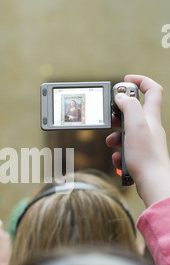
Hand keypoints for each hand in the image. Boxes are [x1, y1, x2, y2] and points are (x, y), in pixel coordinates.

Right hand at [106, 74, 169, 206]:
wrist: (153, 183)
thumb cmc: (146, 156)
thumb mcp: (135, 125)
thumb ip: (128, 106)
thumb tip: (121, 96)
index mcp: (151, 117)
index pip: (152, 90)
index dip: (139, 81)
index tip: (124, 81)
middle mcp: (150, 128)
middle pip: (134, 112)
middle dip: (118, 114)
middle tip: (110, 118)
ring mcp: (146, 142)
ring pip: (127, 133)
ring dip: (116, 137)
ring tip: (112, 143)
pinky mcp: (141, 156)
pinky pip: (126, 151)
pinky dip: (119, 154)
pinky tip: (118, 159)